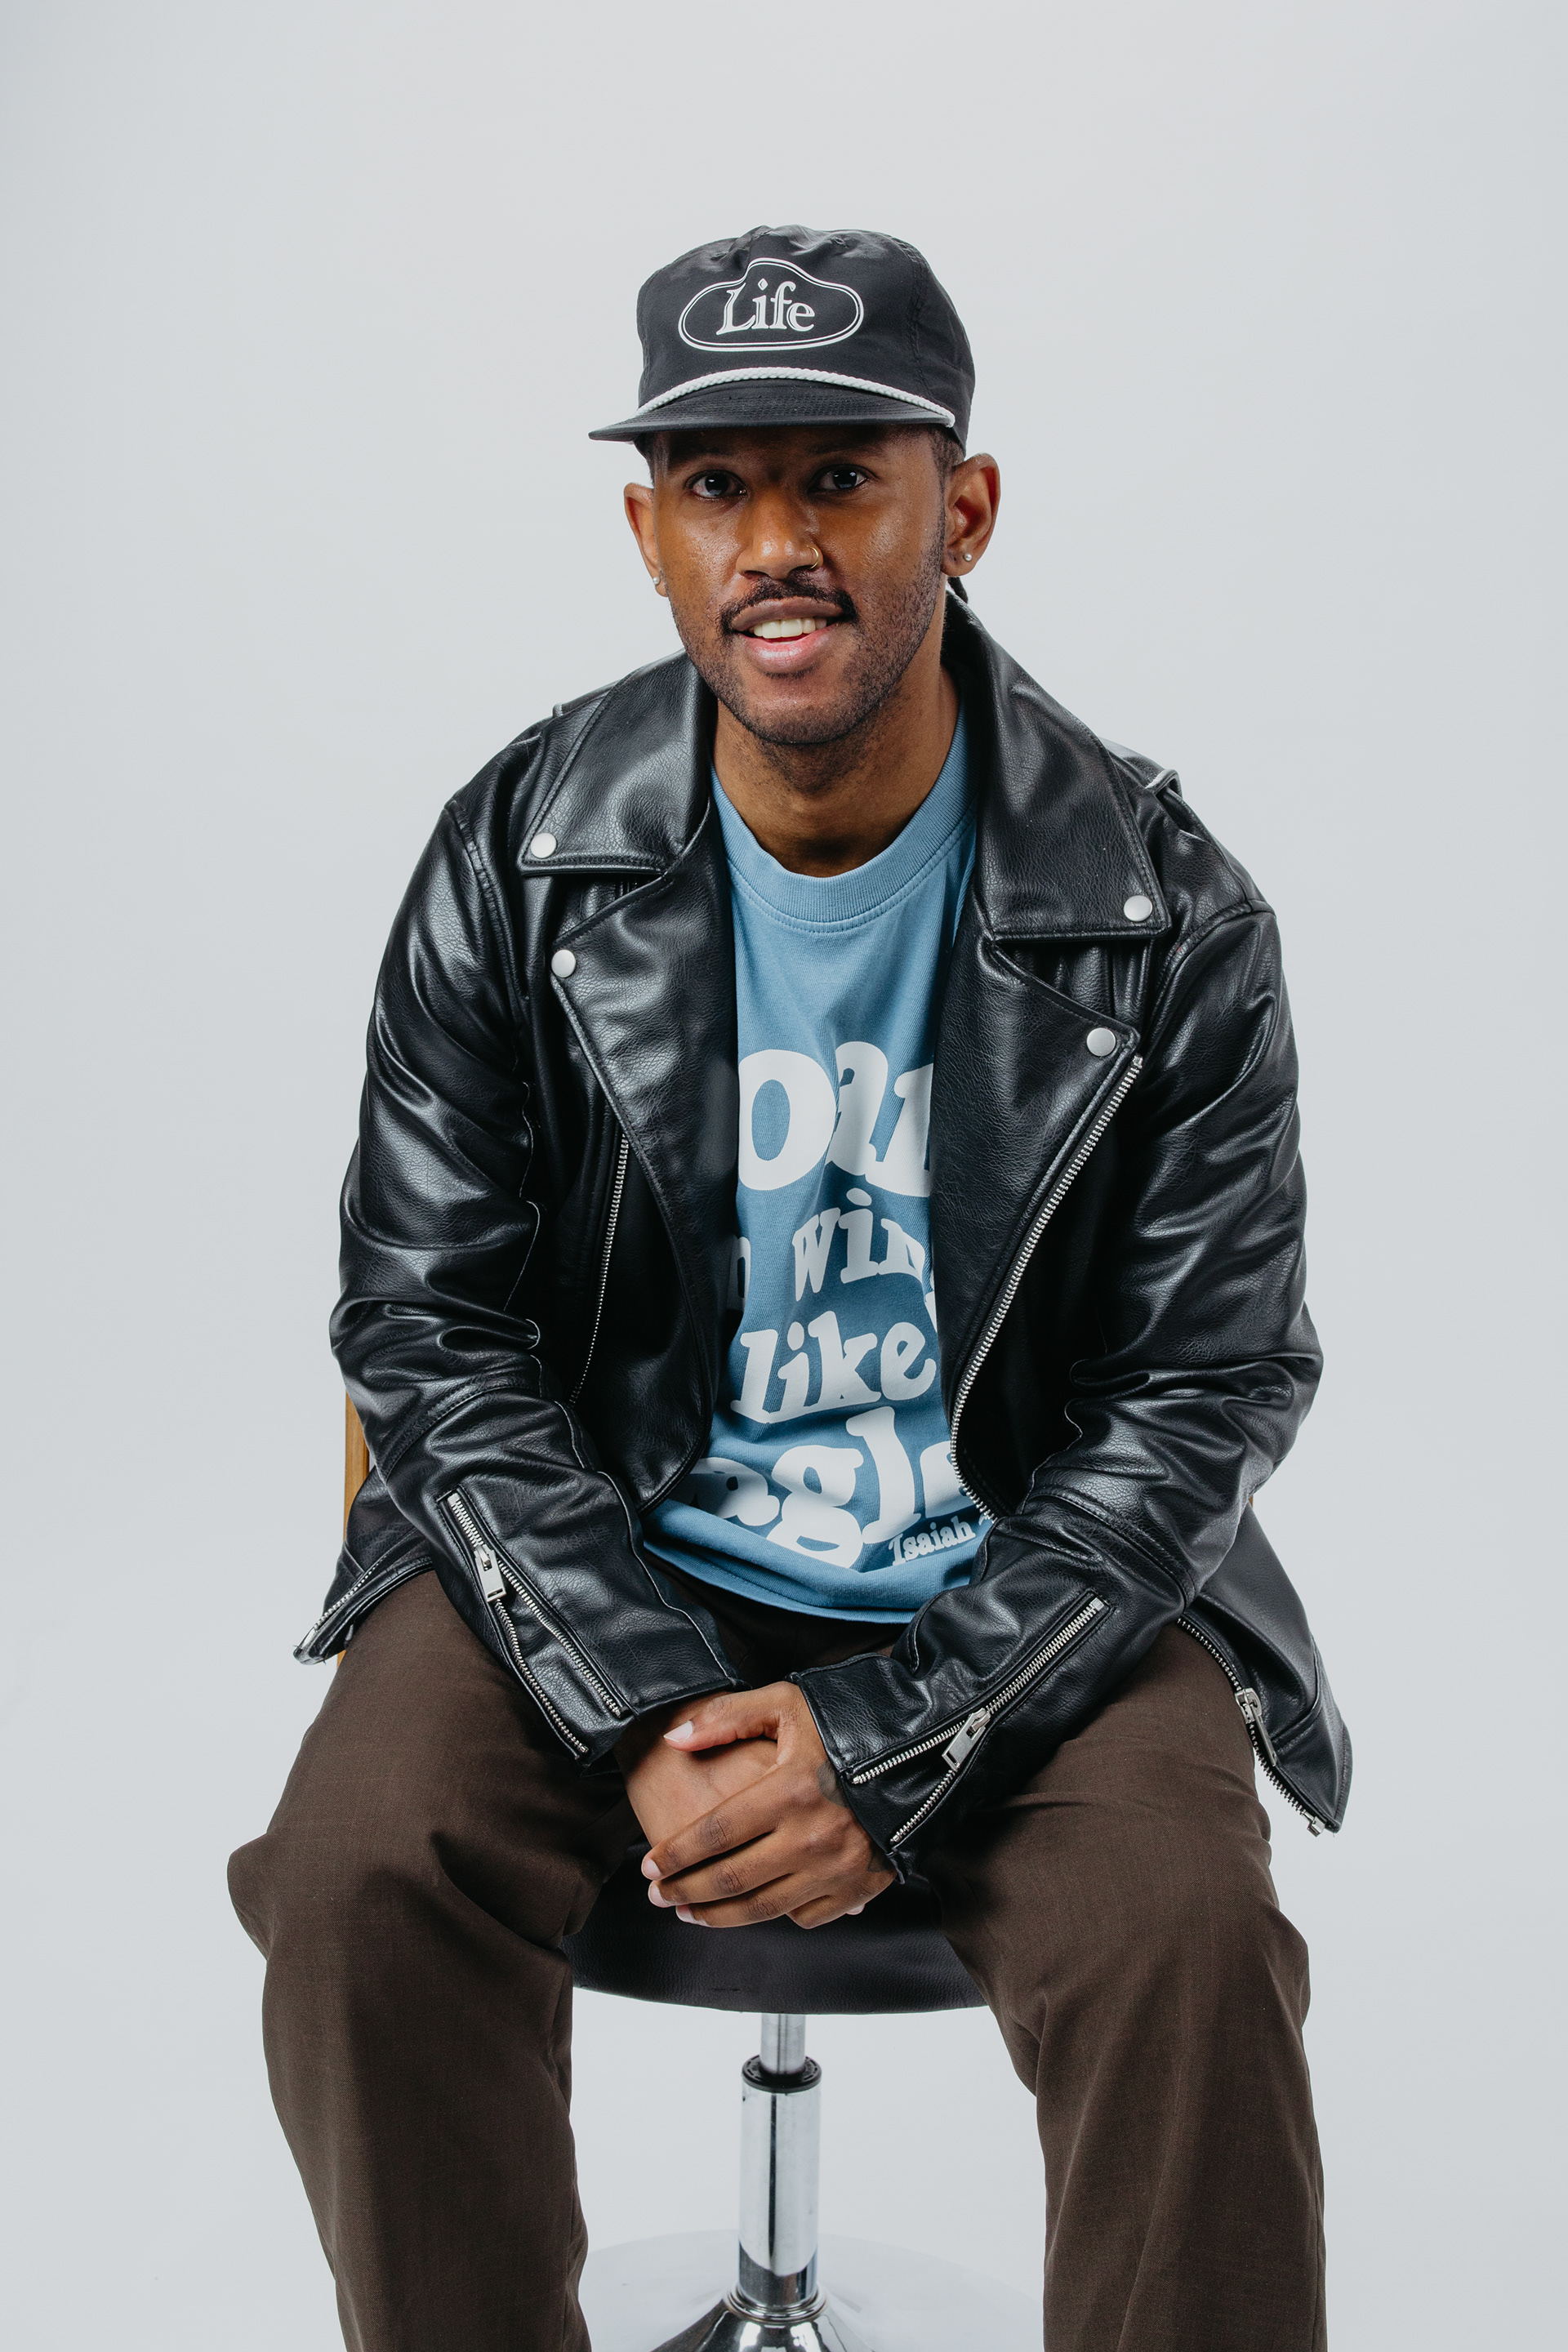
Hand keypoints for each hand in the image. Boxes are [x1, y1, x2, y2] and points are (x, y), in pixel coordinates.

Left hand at [640, 1682, 894, 1929]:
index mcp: (791, 1789)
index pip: (715, 1834)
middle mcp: (813, 1836)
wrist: (927, 1749)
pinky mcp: (860, 1887)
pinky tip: (754, 1906)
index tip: (648, 1867)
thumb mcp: (788, 1704)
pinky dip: (776, 1915)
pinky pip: (806, 1916)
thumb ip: (728, 1717)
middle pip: (731, 1879)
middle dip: (685, 1891)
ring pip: (764, 1908)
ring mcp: (838, 1868)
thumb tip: (674, 1739)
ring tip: (689, 1913)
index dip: (676, 1854)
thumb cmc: (851, 1721)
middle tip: (658, 1897)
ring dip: (719, 1916)